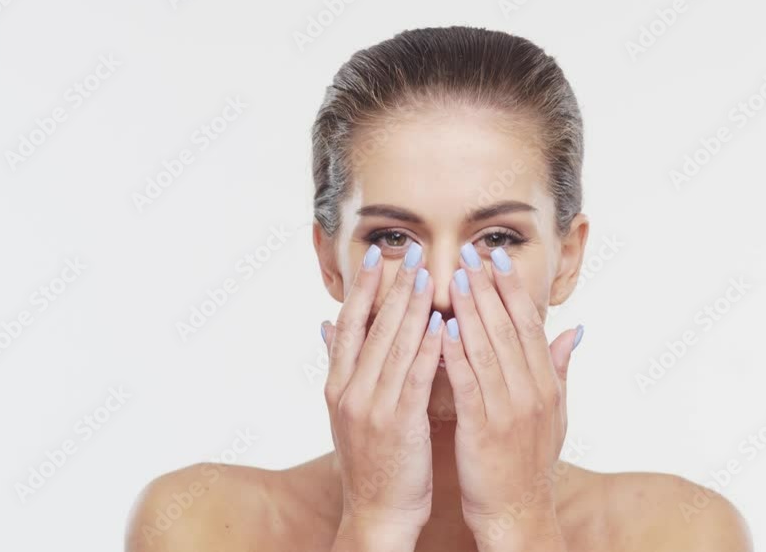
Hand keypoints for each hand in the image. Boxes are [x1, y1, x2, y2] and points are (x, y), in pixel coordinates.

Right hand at [322, 243, 444, 548]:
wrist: (376, 512)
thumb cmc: (372, 460)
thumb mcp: (346, 411)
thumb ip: (341, 366)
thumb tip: (325, 325)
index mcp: (337, 385)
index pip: (349, 325)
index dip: (364, 289)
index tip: (380, 256)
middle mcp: (349, 391)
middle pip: (372, 328)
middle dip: (392, 287)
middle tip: (411, 252)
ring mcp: (371, 407)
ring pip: (393, 347)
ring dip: (411, 308)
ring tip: (427, 275)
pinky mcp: (398, 425)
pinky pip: (414, 378)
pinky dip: (427, 348)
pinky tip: (440, 324)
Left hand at [440, 243, 578, 551]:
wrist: (517, 512)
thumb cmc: (529, 462)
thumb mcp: (556, 413)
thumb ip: (561, 369)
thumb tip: (575, 330)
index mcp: (546, 384)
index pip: (529, 325)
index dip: (513, 289)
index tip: (497, 258)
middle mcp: (532, 392)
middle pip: (509, 328)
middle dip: (489, 288)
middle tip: (471, 252)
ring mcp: (508, 410)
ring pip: (488, 349)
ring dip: (471, 311)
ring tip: (455, 278)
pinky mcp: (483, 429)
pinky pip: (468, 384)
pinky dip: (455, 354)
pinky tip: (441, 329)